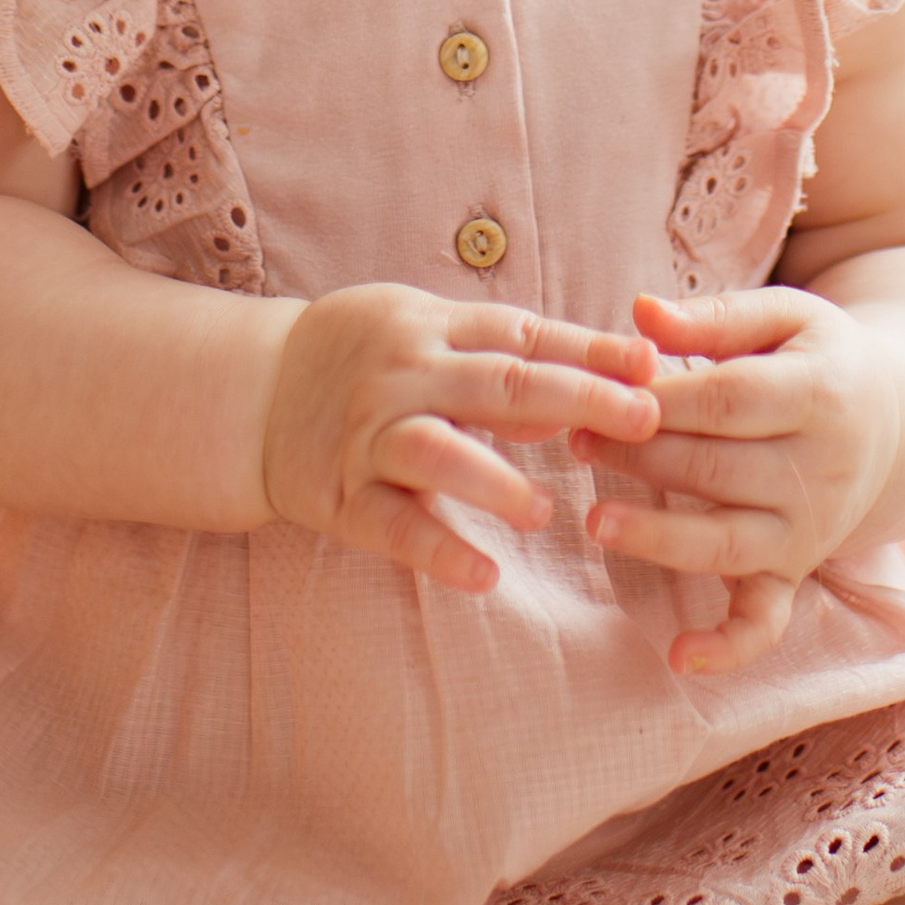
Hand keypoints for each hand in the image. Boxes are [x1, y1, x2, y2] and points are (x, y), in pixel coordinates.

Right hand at [262, 284, 662, 593]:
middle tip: (644, 420)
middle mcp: (402, 376)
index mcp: (430, 328)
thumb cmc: (359, 357)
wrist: (248, 392)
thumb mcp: (423, 332)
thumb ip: (498, 357)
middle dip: (576, 399)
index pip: (522, 335)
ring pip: (438, 452)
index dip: (590, 350)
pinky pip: (391, 525)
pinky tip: (484, 576)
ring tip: (545, 510)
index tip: (656, 366)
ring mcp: (367, 436)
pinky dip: (438, 550)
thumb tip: (588, 384)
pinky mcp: (339, 495)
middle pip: (498, 384)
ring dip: (496, 480)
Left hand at [574, 286, 904, 675]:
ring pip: (728, 543)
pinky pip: (766, 620)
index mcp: (819, 394)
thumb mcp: (786, 317)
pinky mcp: (795, 570)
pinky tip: (679, 657)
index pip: (726, 401)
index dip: (659, 399)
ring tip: (595, 521)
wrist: (895, 422)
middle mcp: (820, 470)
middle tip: (576, 438)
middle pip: (717, 469)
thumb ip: (715, 317)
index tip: (601, 386)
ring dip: (659, 538)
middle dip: (640, 457)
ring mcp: (809, 529)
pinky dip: (727, 646)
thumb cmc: (818, 359)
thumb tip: (641, 313)